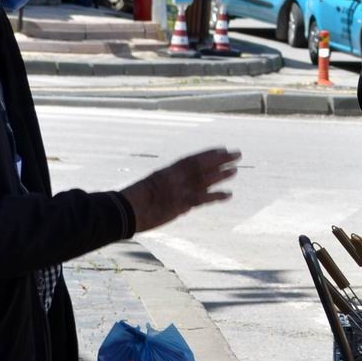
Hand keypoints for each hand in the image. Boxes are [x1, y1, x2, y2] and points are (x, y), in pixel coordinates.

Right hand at [121, 148, 240, 232]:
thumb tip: (171, 189)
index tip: (222, 149)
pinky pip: (202, 199)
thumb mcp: (146, 188)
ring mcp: (178, 190)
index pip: (191, 159)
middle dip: (220, 159)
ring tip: (235, 170)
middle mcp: (174, 178)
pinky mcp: (180, 204)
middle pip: (201, 165)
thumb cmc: (131, 202)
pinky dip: (216, 196)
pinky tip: (229, 195)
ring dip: (221, 174)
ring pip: (204, 179)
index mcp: (166, 172)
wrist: (124, 211)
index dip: (208, 154)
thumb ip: (162, 186)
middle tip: (237, 154)